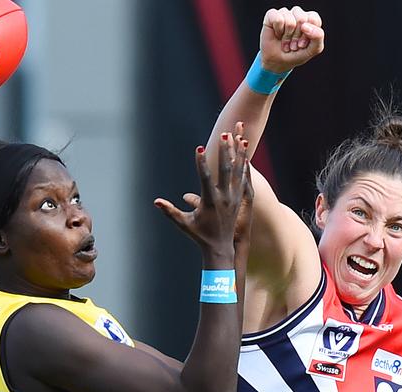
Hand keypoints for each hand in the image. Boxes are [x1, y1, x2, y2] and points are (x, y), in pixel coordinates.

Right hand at [154, 133, 249, 253]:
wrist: (220, 247)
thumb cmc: (199, 235)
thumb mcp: (183, 224)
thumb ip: (170, 211)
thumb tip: (156, 201)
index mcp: (210, 202)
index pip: (206, 179)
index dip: (202, 163)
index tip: (199, 149)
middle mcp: (225, 198)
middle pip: (226, 170)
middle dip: (225, 151)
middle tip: (225, 134)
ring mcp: (234, 198)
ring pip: (238, 172)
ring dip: (238, 154)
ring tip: (240, 138)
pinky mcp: (239, 199)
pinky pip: (243, 179)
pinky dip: (244, 166)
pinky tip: (245, 154)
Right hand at [260, 6, 324, 72]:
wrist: (278, 62)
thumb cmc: (296, 54)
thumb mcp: (313, 49)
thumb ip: (318, 37)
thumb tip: (305, 26)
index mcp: (309, 19)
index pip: (313, 19)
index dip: (309, 34)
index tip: (303, 44)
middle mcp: (297, 14)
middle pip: (302, 19)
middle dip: (297, 37)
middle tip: (293, 44)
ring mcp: (285, 13)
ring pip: (289, 20)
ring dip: (287, 36)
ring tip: (286, 42)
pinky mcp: (272, 15)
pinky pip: (278, 19)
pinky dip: (278, 31)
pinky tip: (278, 35)